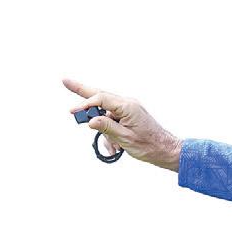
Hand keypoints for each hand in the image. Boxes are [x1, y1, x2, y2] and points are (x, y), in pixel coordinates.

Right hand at [63, 78, 182, 171]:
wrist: (166, 150)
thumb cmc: (150, 146)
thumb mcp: (125, 138)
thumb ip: (107, 127)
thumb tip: (90, 120)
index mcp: (128, 106)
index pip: (101, 99)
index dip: (85, 105)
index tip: (73, 112)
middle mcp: (128, 104)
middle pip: (100, 96)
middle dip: (82, 91)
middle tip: (65, 81)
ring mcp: (128, 110)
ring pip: (106, 116)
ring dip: (105, 133)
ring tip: (114, 148)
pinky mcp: (129, 117)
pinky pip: (113, 123)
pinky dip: (111, 135)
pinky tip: (116, 148)